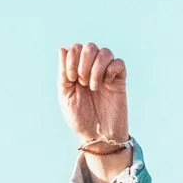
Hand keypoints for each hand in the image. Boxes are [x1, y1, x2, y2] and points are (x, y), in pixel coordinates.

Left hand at [57, 44, 129, 182]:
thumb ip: (63, 73)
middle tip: (82, 82)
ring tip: (94, 87)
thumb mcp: (66, 96)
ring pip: (105, 52)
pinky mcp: (120, 80)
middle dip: (84, 63)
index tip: (71, 79)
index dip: (72, 59)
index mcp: (77, 70)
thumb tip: (62, 48)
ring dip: (96, 68)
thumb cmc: (80, 118)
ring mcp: (107, 73)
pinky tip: (107, 84)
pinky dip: (111, 70)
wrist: (98, 136)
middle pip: (89, 46)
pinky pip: (119, 63)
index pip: (75, 48)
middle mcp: (92, 69)